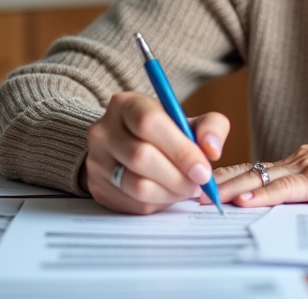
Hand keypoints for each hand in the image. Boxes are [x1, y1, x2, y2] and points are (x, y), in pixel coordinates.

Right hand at [79, 91, 229, 214]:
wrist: (128, 146)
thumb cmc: (164, 133)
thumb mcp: (188, 121)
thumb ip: (210, 127)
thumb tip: (211, 149)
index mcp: (125, 104)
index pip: (149, 123)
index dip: (180, 149)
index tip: (203, 169)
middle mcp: (104, 130)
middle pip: (141, 157)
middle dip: (178, 176)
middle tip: (198, 184)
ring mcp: (96, 161)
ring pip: (137, 185)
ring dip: (170, 193)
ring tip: (185, 188)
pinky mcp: (97, 188)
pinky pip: (133, 204)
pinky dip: (158, 203)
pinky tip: (167, 193)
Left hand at [211, 142, 307, 207]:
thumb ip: (298, 186)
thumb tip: (275, 200)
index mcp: (292, 161)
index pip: (250, 167)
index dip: (225, 175)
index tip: (202, 183)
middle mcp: (292, 160)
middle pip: (247, 170)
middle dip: (217, 183)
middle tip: (192, 192)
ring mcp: (302, 167)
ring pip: (258, 177)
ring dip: (230, 189)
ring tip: (208, 199)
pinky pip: (284, 189)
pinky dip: (262, 195)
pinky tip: (245, 200)